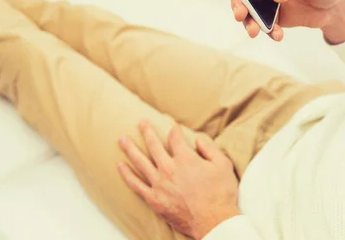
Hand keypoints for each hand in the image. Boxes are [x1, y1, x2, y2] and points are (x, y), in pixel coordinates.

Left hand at [117, 121, 240, 239]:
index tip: (174, 127)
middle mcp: (169, 169)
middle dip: (147, 131)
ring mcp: (159, 184)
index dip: (174, 130)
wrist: (214, 222)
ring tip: (122, 140)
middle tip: (141, 123)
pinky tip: (120, 165)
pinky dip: (127, 174)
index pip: (175, 138)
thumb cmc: (221, 194)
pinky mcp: (154, 199)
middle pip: (154, 145)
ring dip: (130, 149)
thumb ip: (210, 149)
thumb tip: (198, 140)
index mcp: (186, 159)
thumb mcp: (223, 165)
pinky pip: (135, 184)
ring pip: (140, 161)